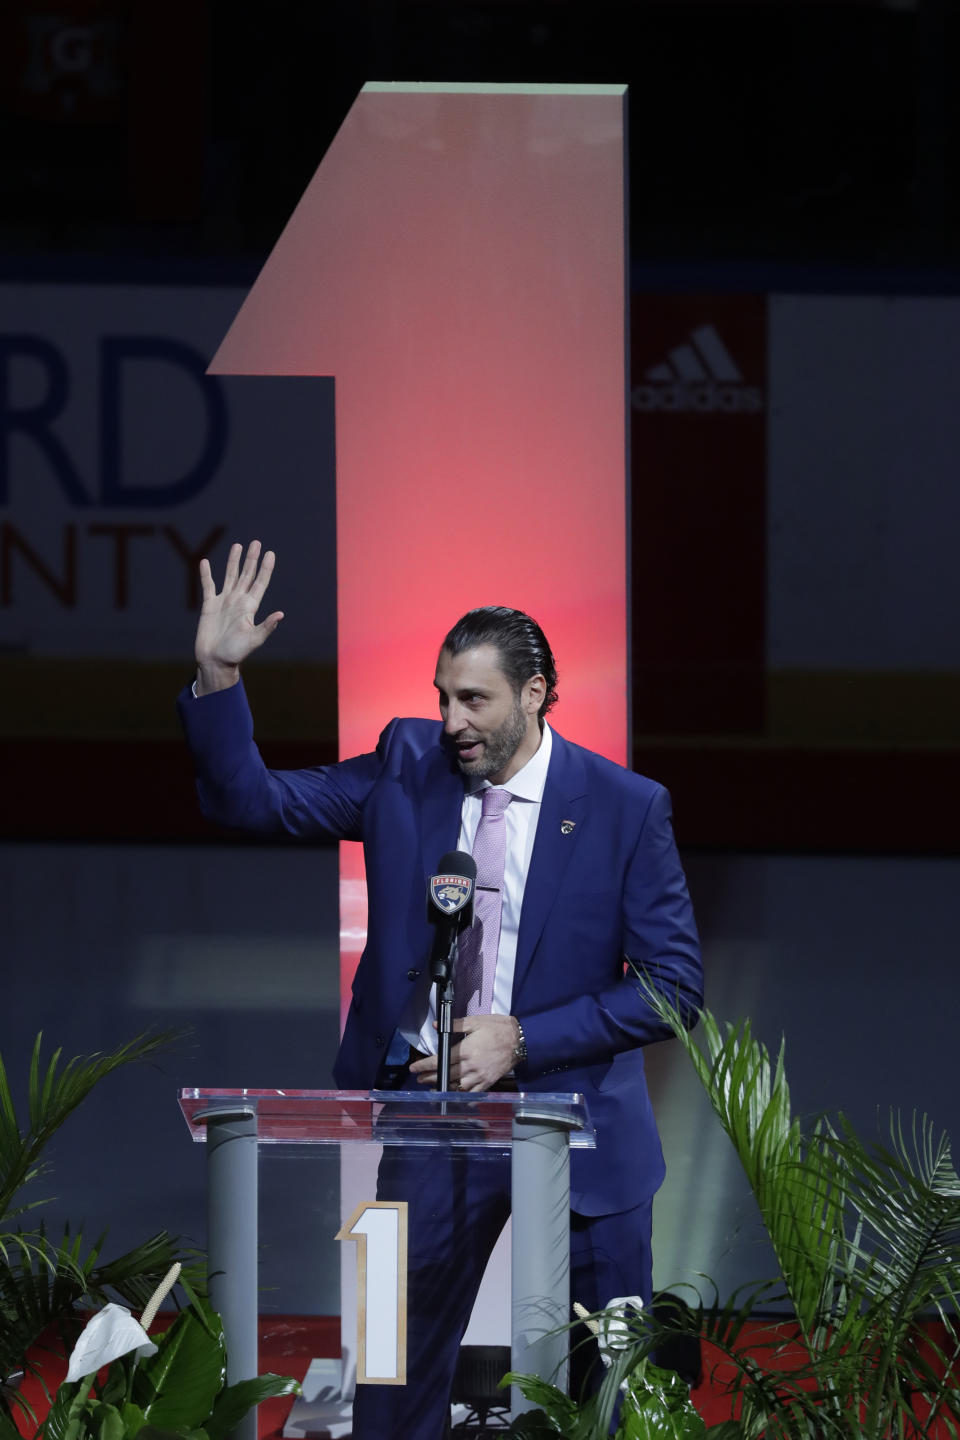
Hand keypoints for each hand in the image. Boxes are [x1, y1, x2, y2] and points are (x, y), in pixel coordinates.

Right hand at [194, 541, 283, 693]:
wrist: (215, 661)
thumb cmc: (235, 653)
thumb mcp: (253, 640)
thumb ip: (266, 626)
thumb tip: (280, 614)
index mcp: (250, 607)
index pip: (260, 582)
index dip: (265, 568)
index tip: (270, 553)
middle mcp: (238, 601)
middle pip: (247, 575)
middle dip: (252, 559)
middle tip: (257, 542)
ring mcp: (224, 602)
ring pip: (230, 576)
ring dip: (233, 561)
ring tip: (238, 546)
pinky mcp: (209, 606)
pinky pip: (208, 586)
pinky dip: (206, 574)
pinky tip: (204, 562)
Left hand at [409, 1015, 519, 1092]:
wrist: (519, 1040)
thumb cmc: (498, 1028)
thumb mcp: (475, 1021)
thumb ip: (454, 1025)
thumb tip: (435, 1025)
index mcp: (465, 1050)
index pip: (439, 1060)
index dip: (424, 1065)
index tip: (414, 1068)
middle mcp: (470, 1066)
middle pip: (445, 1075)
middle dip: (429, 1078)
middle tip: (419, 1079)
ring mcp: (479, 1076)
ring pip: (456, 1087)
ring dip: (442, 1088)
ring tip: (432, 1088)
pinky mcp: (488, 1083)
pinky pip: (472, 1093)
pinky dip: (461, 1096)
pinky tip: (454, 1096)